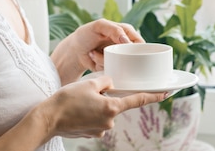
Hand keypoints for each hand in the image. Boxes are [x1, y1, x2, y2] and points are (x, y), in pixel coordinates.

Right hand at [39, 75, 166, 138]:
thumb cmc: (68, 99)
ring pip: (103, 111)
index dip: (153, 96)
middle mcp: (109, 121)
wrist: (48, 118)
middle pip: (114, 103)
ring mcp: (101, 129)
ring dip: (95, 105)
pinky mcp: (92, 133)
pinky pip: (95, 119)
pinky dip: (89, 113)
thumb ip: (106, 81)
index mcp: (112, 107)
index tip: (165, 93)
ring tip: (78, 102)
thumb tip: (110, 85)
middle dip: (105, 96)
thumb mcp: (89, 83)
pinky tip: (77, 111)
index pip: (137, 100)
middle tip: (86, 93)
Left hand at [51, 19, 143, 83]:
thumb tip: (127, 41)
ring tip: (94, 53)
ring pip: (121, 64)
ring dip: (105, 59)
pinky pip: (113, 69)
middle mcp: (125, 45)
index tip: (122, 49)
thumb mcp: (99, 26)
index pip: (140, 42)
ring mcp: (119, 57)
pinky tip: (93, 57)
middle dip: (117, 56)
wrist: (75, 49)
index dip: (135, 48)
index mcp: (126, 32)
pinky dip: (101, 64)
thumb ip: (114, 30)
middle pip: (133, 56)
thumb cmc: (86, 34)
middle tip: (104, 51)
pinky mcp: (113, 66)